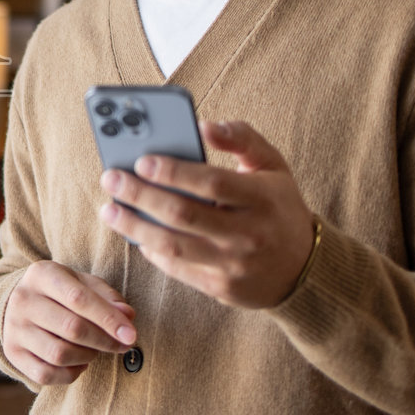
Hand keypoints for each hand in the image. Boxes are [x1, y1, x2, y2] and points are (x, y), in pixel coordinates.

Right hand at [0, 259, 137, 385]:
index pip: (79, 298)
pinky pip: (46, 374)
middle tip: (122, 345)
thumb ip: (108, 298)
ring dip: (87, 356)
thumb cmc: (62, 292)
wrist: (20, 303)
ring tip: (96, 349)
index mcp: (42, 274)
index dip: (108, 319)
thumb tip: (128, 317)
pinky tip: (79, 362)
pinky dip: (70, 374)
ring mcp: (14, 328)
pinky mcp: (12, 352)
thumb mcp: (83, 284)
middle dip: (104, 340)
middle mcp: (22, 299)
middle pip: (71, 328)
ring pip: (59, 354)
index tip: (131, 335)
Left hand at [98, 119, 316, 309]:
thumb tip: (203, 125)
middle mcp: (248, 235)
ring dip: (133, 227)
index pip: (211, 184)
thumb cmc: (278, 206)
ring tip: (109, 209)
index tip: (141, 161)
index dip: (173, 172)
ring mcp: (233, 265)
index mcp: (262, 199)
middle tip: (111, 180)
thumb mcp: (272, 165)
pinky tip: (134, 233)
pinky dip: (151, 250)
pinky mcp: (220, 288)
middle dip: (140, 196)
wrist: (305, 269)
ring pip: (173, 246)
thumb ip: (241, 138)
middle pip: (183, 215)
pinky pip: (176, 268)